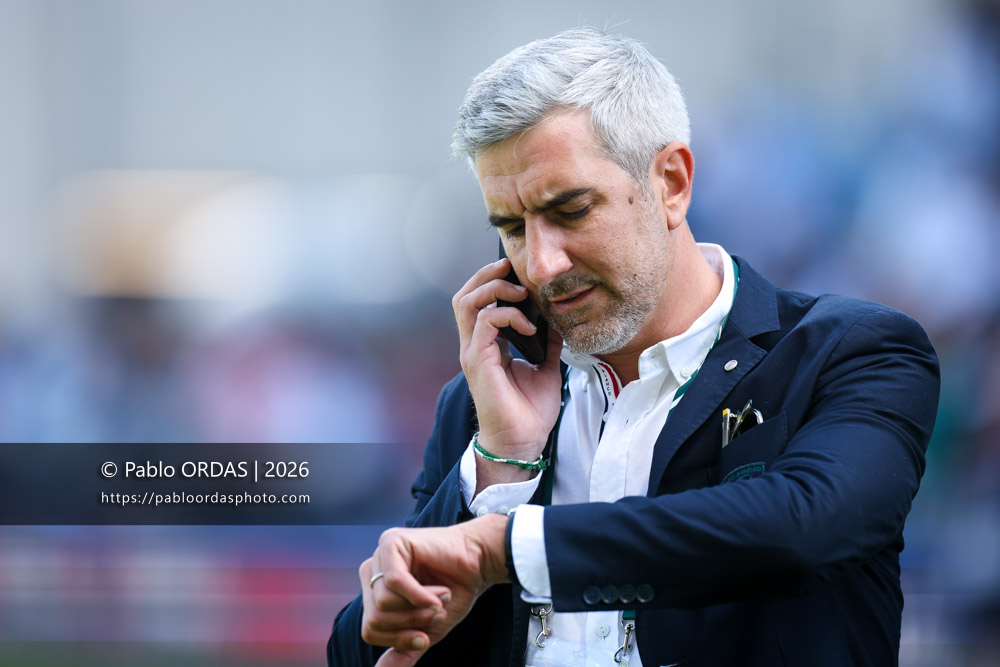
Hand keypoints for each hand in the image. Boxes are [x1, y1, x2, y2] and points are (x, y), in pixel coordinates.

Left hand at [360, 514, 508, 665]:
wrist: (480, 564)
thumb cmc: (455, 592)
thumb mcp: (426, 630)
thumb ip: (404, 649)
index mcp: (374, 592)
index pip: (369, 630)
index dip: (399, 639)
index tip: (426, 636)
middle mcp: (372, 572)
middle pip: (374, 618)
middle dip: (410, 624)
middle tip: (436, 614)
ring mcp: (379, 555)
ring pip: (383, 602)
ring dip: (419, 608)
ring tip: (441, 598)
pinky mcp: (391, 542)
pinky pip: (394, 581)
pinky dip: (419, 595)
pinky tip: (441, 593)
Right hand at [452, 259, 562, 483]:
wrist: (524, 440)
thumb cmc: (531, 410)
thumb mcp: (547, 367)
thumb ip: (548, 342)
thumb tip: (558, 321)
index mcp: (488, 345)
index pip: (479, 302)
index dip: (494, 282)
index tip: (519, 275)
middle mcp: (475, 345)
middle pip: (466, 296)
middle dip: (487, 275)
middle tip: (511, 268)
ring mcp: (473, 352)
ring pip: (467, 302)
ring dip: (494, 289)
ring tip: (520, 293)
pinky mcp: (477, 361)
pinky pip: (485, 322)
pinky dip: (507, 315)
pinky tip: (527, 324)